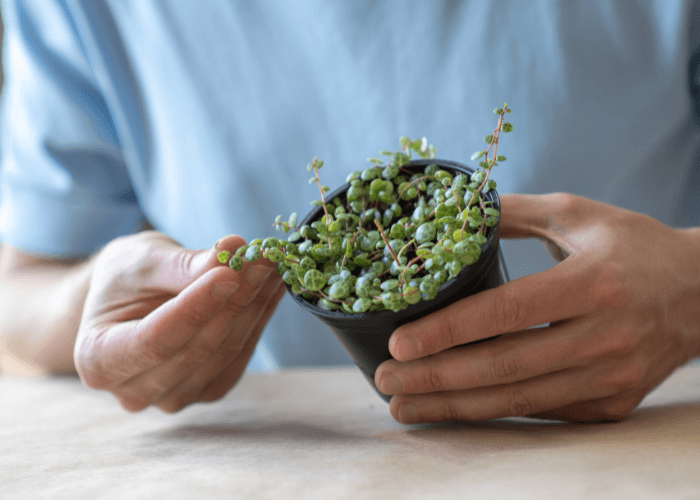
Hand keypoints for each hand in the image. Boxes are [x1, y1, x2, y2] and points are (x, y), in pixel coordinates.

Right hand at [74, 231, 283, 411]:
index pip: (155, 339)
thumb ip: (184, 263)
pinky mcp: (206, 391)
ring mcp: (172, 398)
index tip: (230, 272)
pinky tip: (271, 288)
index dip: (197, 306)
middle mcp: (133, 391)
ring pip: (224, 354)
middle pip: (195, 349)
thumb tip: (233, 249)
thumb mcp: (143, 260)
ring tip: (272, 267)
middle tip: (264, 260)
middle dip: (235, 301)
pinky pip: (239, 358)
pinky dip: (258, 320)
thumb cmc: (126, 277)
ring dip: (254, 307)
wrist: (130, 298)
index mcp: (98, 360)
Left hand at [375, 193, 699, 422]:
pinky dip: (492, 411)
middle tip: (385, 380)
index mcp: (593, 283)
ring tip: (403, 405)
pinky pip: (539, 410)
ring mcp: (611, 378)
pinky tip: (453, 407)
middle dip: (435, 378)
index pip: (506, 313)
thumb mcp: (578, 214)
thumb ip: (513, 212)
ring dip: (453, 407)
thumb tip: (452, 211)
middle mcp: (605, 337)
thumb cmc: (634, 246)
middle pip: (503, 366)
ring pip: (517, 399)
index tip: (399, 343)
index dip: (448, 331)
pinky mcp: (612, 404)